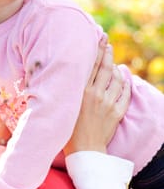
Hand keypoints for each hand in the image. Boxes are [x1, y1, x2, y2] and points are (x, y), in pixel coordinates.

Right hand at [64, 38, 130, 154]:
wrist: (84, 150)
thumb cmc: (68, 129)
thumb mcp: (64, 105)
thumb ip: (70, 90)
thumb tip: (73, 75)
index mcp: (79, 91)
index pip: (91, 65)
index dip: (96, 50)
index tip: (99, 38)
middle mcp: (94, 94)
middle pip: (104, 67)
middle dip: (107, 52)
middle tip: (107, 42)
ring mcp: (107, 103)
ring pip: (116, 78)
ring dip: (116, 67)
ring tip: (113, 59)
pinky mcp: (117, 112)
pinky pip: (124, 92)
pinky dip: (125, 82)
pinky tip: (123, 76)